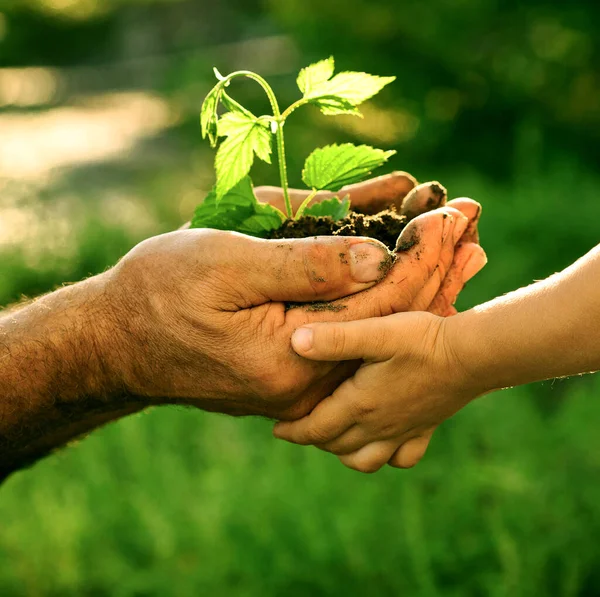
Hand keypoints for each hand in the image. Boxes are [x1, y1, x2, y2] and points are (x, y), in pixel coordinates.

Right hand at [100, 178, 483, 419]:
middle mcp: (309, 377)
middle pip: (388, 320)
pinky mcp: (295, 365)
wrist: (120, 340)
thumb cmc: (161, 294)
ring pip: (374, 324)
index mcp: (294, 358)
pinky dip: (376, 292)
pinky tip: (403, 265)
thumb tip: (376, 260)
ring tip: (456, 241)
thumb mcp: (227, 266)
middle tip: (472, 224)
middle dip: (431, 266)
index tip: (454, 213)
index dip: (420, 256)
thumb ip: (303, 266)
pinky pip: (349, 328)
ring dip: (413, 277)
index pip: (380, 307)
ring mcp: (304, 376)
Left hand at [273, 311, 480, 471]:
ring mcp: (403, 430)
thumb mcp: (375, 332)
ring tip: (333, 437)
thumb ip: (335, 339)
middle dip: (312, 439)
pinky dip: (386, 457)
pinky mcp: (425, 428)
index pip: (316, 428)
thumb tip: (295, 342)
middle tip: (298, 427)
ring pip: (364, 459)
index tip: (276, 430)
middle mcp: (379, 425)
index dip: (292, 431)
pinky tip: (381, 443)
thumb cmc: (422, 340)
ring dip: (343, 452)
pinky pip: (401, 458)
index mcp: (361, 404)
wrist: (472, 355)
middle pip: (335, 444)